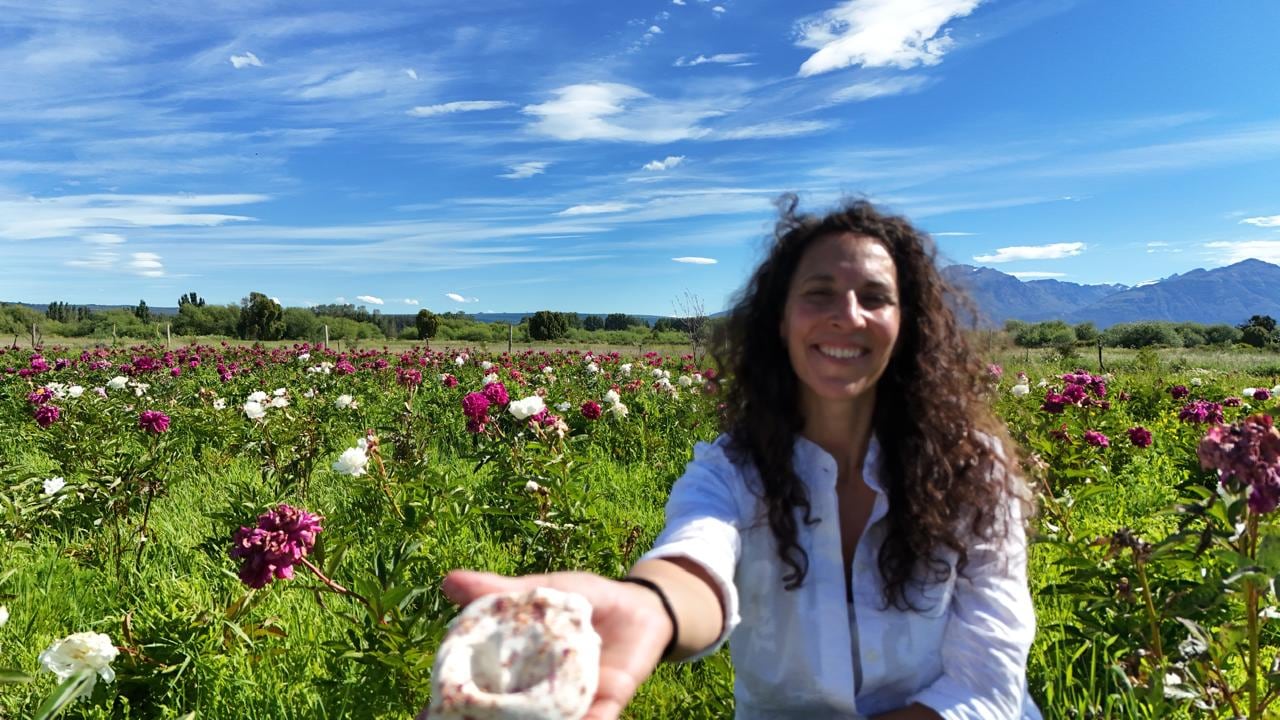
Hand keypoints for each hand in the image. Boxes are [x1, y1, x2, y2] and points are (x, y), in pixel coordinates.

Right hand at [422, 569, 672, 719]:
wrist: (642, 607)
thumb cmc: (585, 600)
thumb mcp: (541, 592)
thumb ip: (499, 593)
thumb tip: (448, 582)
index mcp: (514, 672)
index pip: (474, 697)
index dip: (447, 709)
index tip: (424, 715)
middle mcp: (536, 697)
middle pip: (500, 719)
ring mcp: (568, 706)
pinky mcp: (605, 708)